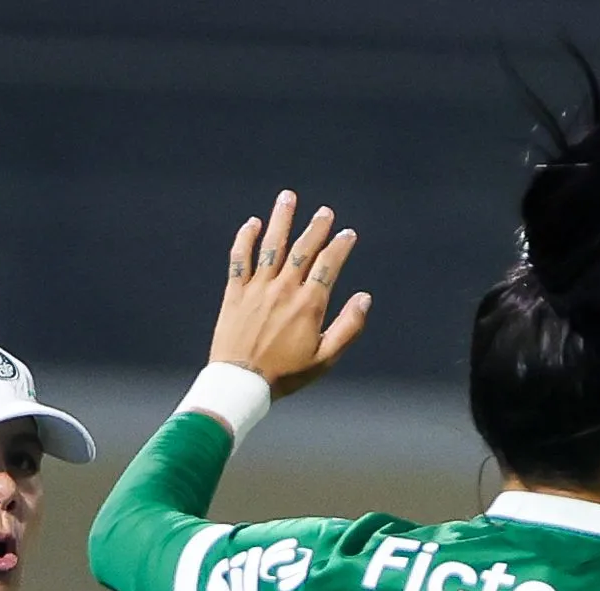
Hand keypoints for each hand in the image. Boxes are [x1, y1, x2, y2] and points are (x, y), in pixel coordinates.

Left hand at [209, 190, 372, 399]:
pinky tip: (253, 223)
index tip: (348, 234)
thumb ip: (348, 327)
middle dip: (316, 228)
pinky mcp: (235, 293)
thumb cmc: (285, 375)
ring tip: (288, 197)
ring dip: (281, 219)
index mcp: (309, 304)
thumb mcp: (325, 359)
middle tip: (325, 212)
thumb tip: (364, 298)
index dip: (340, 246)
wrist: (240, 383)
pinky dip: (246, 239)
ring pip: (271, 245)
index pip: (329, 265)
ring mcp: (258, 288)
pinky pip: (240, 259)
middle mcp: (284, 289)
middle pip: (303, 249)